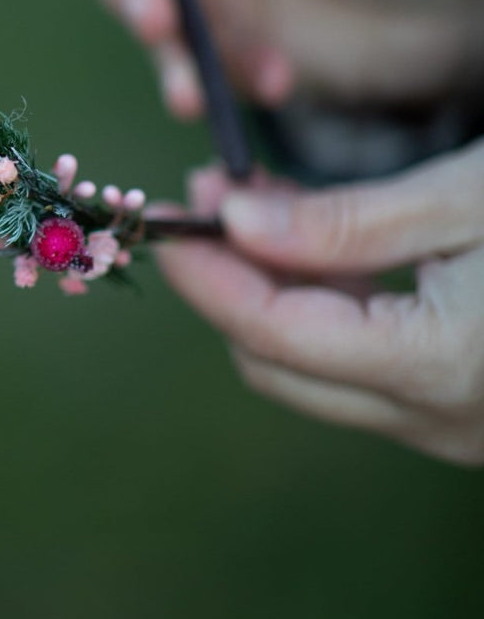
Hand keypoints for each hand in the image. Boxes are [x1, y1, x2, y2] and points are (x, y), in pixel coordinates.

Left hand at [155, 141, 483, 464]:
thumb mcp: (468, 195)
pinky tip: (308, 236)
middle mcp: (439, 419)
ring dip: (272, 288)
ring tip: (250, 198)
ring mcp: (449, 426)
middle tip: (210, 193)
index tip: (166, 219)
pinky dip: (323, 305)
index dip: (209, 276)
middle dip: (232, 278)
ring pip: (315, 367)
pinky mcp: (456, 410)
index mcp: (441, 365)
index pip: (277, 333)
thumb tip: (233, 224)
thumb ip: (345, 221)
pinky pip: (361, 365)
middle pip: (280, 363)